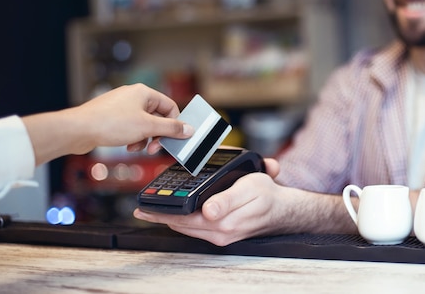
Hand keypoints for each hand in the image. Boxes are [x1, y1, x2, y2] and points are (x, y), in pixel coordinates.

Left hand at [23, 83, 193, 165]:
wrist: (79, 130)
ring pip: (144, 124)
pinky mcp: (112, 117)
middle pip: (157, 116)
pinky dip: (133, 138)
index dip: (174, 124)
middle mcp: (133, 96)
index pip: (170, 107)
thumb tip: (188, 129)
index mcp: (144, 92)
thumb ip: (171, 128)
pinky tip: (127, 146)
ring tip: (137, 148)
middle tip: (154, 147)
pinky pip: (131, 127)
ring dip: (144, 138)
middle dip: (157, 134)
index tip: (174, 139)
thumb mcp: (147, 127)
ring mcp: (121, 106)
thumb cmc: (109, 123)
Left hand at [134, 158, 283, 245]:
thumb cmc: (267, 196)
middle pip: (182, 226)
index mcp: (223, 223)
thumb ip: (227, 200)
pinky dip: (184, 221)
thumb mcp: (250, 190)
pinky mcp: (223, 232)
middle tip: (141, 210)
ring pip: (188, 228)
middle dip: (161, 217)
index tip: (144, 209)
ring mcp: (221, 235)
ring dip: (170, 220)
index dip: (163, 214)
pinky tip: (177, 214)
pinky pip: (197, 228)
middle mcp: (220, 233)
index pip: (184, 220)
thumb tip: (209, 211)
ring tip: (153, 211)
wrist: (283, 209)